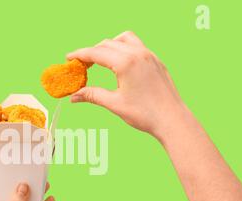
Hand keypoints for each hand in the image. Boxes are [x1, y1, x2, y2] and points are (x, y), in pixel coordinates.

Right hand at [67, 31, 186, 139]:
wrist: (172, 120)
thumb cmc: (145, 114)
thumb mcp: (114, 104)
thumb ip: (92, 95)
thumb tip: (74, 96)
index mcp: (126, 63)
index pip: (96, 53)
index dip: (80, 55)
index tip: (68, 58)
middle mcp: (138, 54)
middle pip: (107, 44)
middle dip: (92, 52)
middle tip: (82, 66)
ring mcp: (149, 55)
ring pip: (124, 39)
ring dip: (109, 46)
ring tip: (101, 61)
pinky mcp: (156, 61)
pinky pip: (137, 46)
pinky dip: (123, 50)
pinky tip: (120, 66)